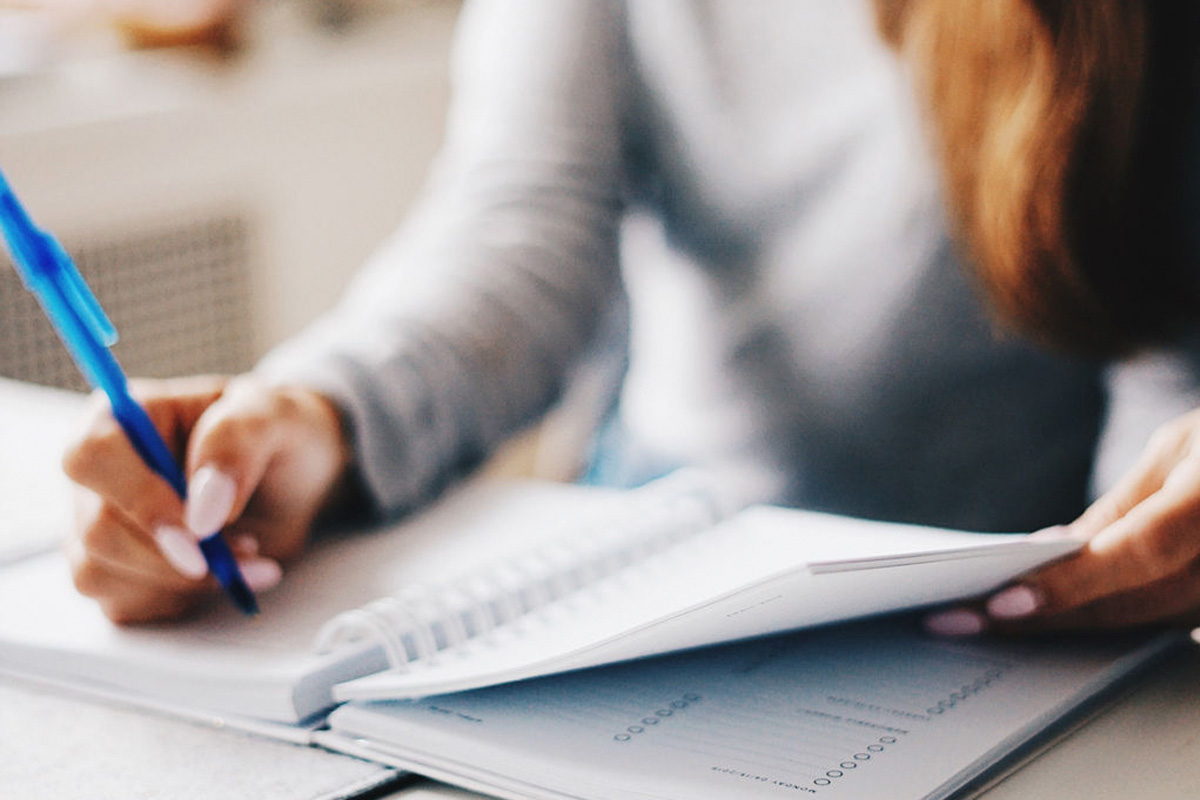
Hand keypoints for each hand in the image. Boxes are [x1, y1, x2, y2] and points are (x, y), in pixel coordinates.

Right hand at [63, 374, 352, 623]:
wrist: (296, 477)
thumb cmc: (278, 433)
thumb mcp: (274, 416)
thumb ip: (235, 445)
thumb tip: (202, 510)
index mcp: (123, 417)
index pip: (93, 457)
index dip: (139, 500)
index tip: (200, 531)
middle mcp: (100, 473)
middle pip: (97, 529)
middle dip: (176, 555)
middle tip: (248, 547)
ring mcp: (100, 525)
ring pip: (102, 574)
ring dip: (184, 581)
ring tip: (245, 552)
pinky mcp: (116, 571)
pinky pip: (124, 604)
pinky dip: (181, 599)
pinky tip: (222, 574)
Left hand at [926, 408, 1199, 635]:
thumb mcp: (1182, 447)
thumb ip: (1124, 507)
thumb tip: (1056, 551)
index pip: (1138, 552)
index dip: (1070, 584)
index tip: (1001, 605)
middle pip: (1135, 603)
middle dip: (1045, 617)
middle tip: (961, 622)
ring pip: (1150, 625)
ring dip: (1071, 628)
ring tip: (990, 626)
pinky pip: (1173, 625)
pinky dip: (1114, 623)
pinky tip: (1057, 619)